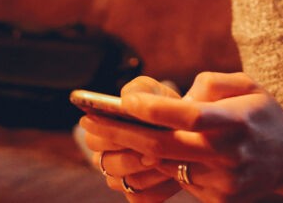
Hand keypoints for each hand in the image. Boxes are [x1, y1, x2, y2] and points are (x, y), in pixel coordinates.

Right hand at [81, 77, 182, 201]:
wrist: (188, 128)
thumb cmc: (163, 105)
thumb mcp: (153, 91)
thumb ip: (139, 90)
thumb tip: (126, 101)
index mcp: (101, 129)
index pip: (93, 138)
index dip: (111, 135)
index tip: (133, 130)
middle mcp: (106, 156)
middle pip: (107, 164)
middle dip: (131, 157)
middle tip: (156, 152)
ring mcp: (120, 178)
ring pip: (126, 182)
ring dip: (149, 172)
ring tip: (169, 160)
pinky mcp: (138, 195)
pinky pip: (141, 198)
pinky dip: (158, 188)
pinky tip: (174, 175)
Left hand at [86, 72, 282, 202]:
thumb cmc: (261, 113)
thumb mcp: (246, 85)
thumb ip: (210, 84)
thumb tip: (173, 98)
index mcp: (237, 121)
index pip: (191, 117)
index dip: (156, 110)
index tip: (124, 100)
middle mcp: (229, 155)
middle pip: (165, 148)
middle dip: (122, 134)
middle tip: (90, 123)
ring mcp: (223, 182)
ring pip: (164, 167)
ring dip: (129, 153)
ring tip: (100, 137)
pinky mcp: (217, 200)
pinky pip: (177, 180)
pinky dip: (156, 166)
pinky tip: (137, 151)